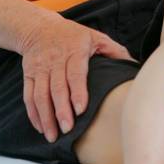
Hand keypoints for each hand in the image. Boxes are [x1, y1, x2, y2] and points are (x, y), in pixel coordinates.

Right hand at [19, 16, 132, 142]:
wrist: (40, 28)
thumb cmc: (74, 35)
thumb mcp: (97, 37)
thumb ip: (115, 51)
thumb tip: (135, 66)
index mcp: (74, 51)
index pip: (75, 74)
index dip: (77, 92)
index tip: (80, 110)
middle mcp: (55, 60)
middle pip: (57, 88)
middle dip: (61, 111)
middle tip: (68, 129)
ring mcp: (39, 68)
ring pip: (40, 95)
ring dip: (46, 117)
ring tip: (52, 136)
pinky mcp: (28, 75)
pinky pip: (28, 96)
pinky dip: (33, 114)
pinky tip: (41, 127)